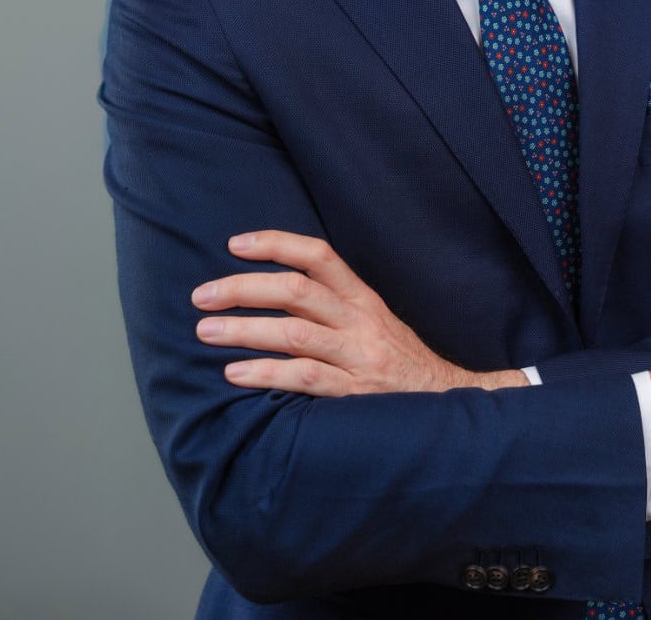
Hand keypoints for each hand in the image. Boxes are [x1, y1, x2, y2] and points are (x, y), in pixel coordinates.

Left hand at [192, 230, 527, 396]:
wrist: (448, 405)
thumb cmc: (398, 364)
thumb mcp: (373, 323)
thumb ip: (333, 307)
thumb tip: (271, 294)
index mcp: (363, 298)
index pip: (318, 255)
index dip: (275, 244)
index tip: (234, 244)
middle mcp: (361, 320)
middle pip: (296, 289)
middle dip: (243, 289)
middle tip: (201, 296)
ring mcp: (359, 356)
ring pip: (295, 331)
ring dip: (245, 330)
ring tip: (205, 332)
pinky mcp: (356, 393)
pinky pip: (305, 378)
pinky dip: (267, 374)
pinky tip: (234, 374)